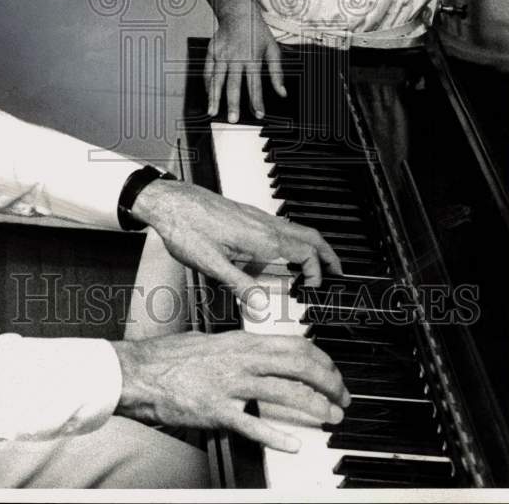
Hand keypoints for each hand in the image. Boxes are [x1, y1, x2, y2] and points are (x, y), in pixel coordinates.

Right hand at [112, 331, 349, 451]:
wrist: (138, 372)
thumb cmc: (168, 358)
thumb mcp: (209, 342)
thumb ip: (236, 349)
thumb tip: (258, 354)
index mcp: (240, 342)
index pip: (293, 344)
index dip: (320, 359)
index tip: (332, 372)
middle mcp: (240, 360)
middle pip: (298, 365)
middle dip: (327, 381)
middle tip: (340, 396)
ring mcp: (230, 385)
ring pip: (285, 392)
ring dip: (313, 406)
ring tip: (329, 417)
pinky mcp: (217, 411)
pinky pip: (253, 424)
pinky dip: (277, 435)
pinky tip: (293, 444)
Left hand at [132, 180, 340, 290]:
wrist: (170, 201)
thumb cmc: (186, 227)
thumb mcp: (211, 265)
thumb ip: (240, 287)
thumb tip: (262, 307)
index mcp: (261, 237)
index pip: (306, 253)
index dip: (316, 273)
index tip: (314, 289)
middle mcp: (264, 223)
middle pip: (310, 235)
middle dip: (328, 255)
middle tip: (337, 273)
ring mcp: (256, 216)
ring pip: (296, 229)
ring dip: (311, 247)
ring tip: (314, 267)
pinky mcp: (246, 215)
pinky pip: (280, 227)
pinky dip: (292, 241)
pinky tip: (280, 257)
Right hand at [205, 3, 285, 122]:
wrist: (238, 12)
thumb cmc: (257, 32)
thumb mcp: (272, 49)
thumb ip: (276, 72)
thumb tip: (282, 92)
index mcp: (252, 58)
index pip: (255, 84)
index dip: (257, 101)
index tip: (258, 114)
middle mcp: (236, 58)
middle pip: (233, 84)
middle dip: (233, 103)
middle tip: (233, 119)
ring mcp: (221, 55)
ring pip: (217, 80)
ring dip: (215, 97)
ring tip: (213, 111)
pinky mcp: (211, 52)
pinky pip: (207, 71)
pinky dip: (207, 84)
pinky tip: (208, 96)